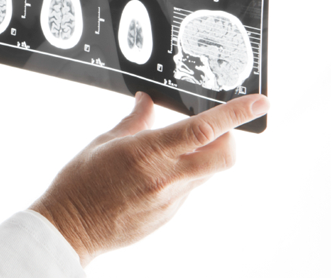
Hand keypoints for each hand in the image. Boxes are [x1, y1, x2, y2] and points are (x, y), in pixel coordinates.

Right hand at [29, 92, 269, 266]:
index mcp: (148, 153)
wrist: (72, 227)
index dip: (235, 114)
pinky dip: (183, 175)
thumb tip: (148, 102)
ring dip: (202, 156)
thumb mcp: (104, 142)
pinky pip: (189, 188)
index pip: (204, 129)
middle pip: (226, 156)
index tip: (258, 102)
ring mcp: (172, 200)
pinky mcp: (171, 215)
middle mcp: (167, 177)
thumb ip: (134, 122)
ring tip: (169, 153)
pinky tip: (152, 177)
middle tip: (213, 131)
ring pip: (208, 171)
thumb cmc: (80, 183)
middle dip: (229, 139)